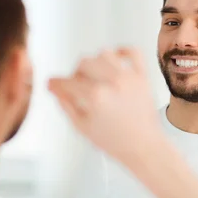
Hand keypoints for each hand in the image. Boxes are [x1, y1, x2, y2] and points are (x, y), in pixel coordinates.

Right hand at [48, 48, 165, 166]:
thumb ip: (65, 104)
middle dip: (76, 73)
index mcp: (95, 97)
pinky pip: (133, 52)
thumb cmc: (116, 142)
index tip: (53, 83)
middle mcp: (112, 83)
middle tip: (77, 84)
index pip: (67, 81)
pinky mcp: (142, 77)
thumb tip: (54, 88)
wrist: (143, 146)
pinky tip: (115, 59)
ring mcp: (129, 78)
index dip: (56, 83)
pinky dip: (123, 51)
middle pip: (84, 63)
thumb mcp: (82, 126)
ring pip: (104, 54)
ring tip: (95, 75)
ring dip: (95, 62)